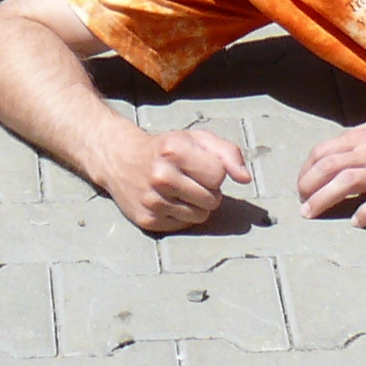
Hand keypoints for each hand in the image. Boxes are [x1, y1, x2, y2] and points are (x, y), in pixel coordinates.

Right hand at [94, 124, 251, 232]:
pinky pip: (184, 226)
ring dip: (196, 205)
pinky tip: (168, 201)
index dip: (214, 172)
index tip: (200, 165)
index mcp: (174, 150)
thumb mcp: (196, 139)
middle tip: (190, 180)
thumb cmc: (165, 148)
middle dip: (208, 191)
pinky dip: (181, 215)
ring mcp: (152, 200)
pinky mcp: (147, 220)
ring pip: (201, 217)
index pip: (218, 176)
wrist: (120, 159)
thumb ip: (227, 153)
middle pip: (212, 200)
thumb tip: (246, 178)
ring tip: (180, 191)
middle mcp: (161, 176)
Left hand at [296, 117, 365, 227]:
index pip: (324, 149)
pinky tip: (355, 222)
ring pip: (345, 182)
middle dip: (307, 185)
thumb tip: (338, 150)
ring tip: (310, 213)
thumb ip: (361, 136)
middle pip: (329, 166)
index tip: (302, 184)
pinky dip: (363, 213)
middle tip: (301, 202)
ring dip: (323, 200)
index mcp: (365, 135)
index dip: (307, 168)